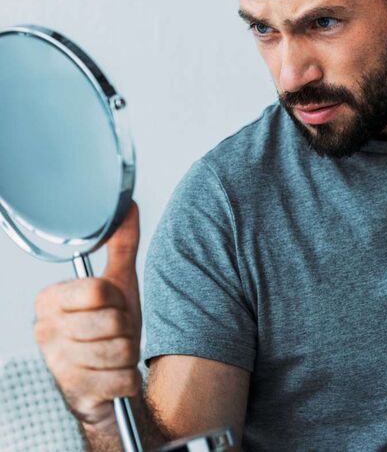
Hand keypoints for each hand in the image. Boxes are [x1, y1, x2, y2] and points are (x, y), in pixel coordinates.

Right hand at [34, 201, 142, 433]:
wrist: (106, 382)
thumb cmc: (110, 330)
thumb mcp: (118, 284)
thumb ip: (122, 244)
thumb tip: (126, 203)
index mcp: (51, 300)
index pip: (98, 291)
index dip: (117, 300)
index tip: (110, 307)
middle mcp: (45, 331)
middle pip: (112, 321)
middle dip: (125, 329)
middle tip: (115, 334)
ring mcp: (56, 365)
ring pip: (120, 350)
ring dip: (128, 354)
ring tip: (115, 354)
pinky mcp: (73, 396)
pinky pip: (124, 380)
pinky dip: (128, 379)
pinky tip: (114, 378)